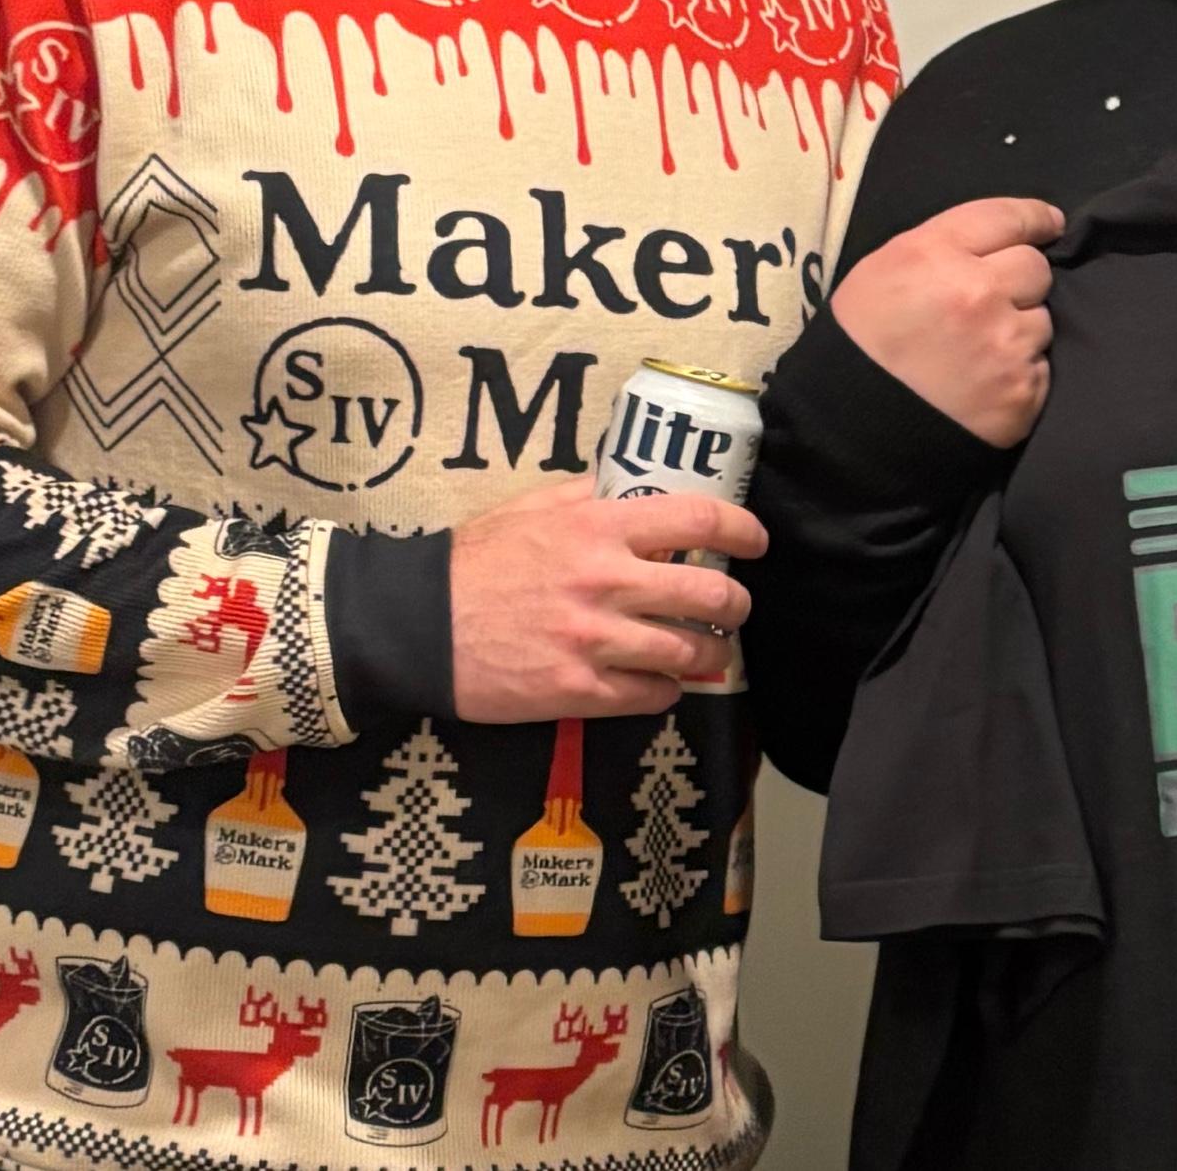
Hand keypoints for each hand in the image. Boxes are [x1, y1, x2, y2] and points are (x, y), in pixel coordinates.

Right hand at [449, 476, 766, 723]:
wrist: (420, 623)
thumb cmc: (477, 560)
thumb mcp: (535, 507)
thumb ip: (590, 495)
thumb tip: (630, 481)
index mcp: (601, 528)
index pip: (697, 520)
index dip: (741, 530)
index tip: (756, 541)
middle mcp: (608, 582)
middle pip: (709, 594)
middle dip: (736, 604)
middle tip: (735, 607)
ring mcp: (596, 641)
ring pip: (689, 652)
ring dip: (710, 654)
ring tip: (710, 652)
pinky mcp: (579, 691)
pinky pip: (651, 696)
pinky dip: (666, 690)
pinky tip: (660, 682)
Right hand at [831, 195, 1067, 446]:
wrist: (855, 423)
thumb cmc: (863, 338)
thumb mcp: (885, 267)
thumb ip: (944, 245)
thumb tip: (1001, 239)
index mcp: (938, 253)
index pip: (1008, 218)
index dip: (1035, 218)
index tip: (1049, 223)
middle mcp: (979, 293)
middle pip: (1036, 267)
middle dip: (1020, 280)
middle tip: (990, 302)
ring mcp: (1006, 346)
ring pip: (1042, 319)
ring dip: (1020, 329)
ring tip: (980, 350)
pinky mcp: (1022, 393)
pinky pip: (1041, 368)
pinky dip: (1019, 373)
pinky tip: (986, 382)